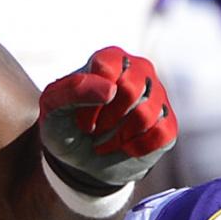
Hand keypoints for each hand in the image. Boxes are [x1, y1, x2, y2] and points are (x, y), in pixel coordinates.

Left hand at [38, 46, 177, 191]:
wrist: (81, 160)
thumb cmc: (66, 126)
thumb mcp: (53, 107)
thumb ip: (71, 90)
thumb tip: (110, 89)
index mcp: (111, 59)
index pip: (106, 68)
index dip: (90, 101)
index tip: (80, 120)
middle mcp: (138, 71)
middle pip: (130, 88)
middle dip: (107, 118)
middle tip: (95, 130)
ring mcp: (157, 96)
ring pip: (145, 114)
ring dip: (119, 136)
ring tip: (107, 140)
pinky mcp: (167, 123)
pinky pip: (160, 133)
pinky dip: (136, 148)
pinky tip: (125, 147)